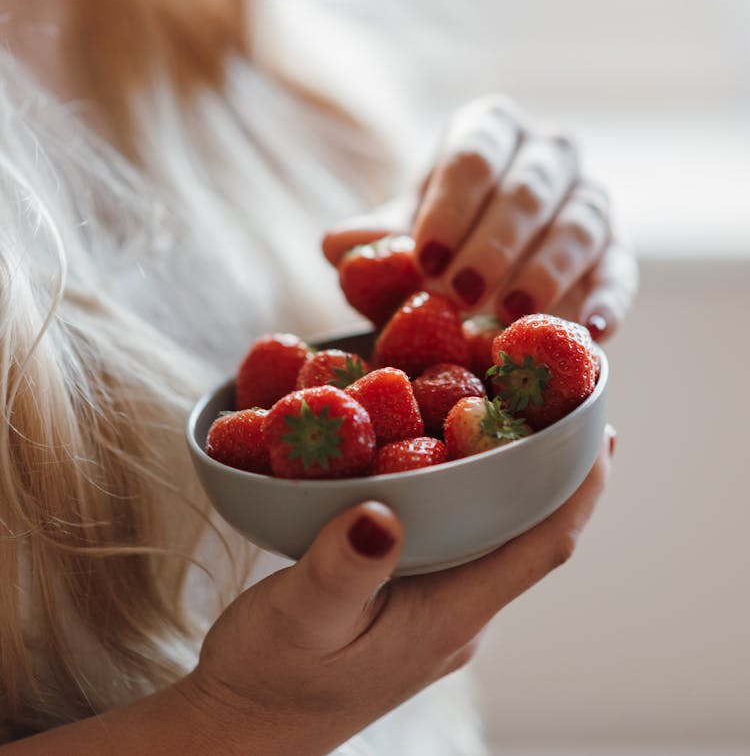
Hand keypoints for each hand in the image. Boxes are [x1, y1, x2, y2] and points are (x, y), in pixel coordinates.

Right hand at [179, 428, 614, 755]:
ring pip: (493, 534)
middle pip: (528, 534)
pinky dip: (464, 492)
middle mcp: (458, 613)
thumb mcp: (299, 619)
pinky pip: (457, 538)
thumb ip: (342, 569)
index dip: (579, 490)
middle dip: (552, 469)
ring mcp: (436, 611)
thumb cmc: (268, 680)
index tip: (600, 433)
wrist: (240, 730)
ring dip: (509, 477)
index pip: (542, 547)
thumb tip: (380, 516)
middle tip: (556, 396)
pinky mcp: (410, 603)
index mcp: (450, 616)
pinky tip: (440, 456)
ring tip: (509, 410)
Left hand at [323, 95, 636, 339]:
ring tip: (515, 314)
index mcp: (489, 130)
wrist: (485, 267)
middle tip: (462, 293)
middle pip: (529, 187)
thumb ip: (374, 240)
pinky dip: (608, 300)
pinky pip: (619, 269)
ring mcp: (589, 197)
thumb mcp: (404, 234)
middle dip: (496, 241)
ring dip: (548, 270)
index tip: (426, 258)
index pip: (474, 153)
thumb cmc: (439, 237)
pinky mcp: (616, 250)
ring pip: (581, 222)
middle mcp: (546, 153)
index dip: (451, 205)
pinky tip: (589, 332)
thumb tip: (339, 246)